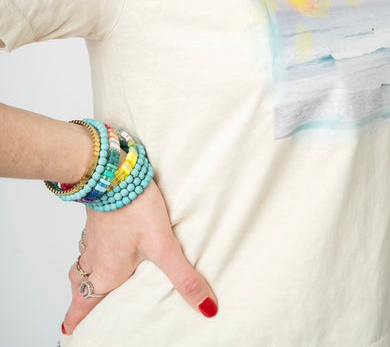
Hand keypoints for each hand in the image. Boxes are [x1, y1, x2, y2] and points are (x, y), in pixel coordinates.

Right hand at [62, 180, 217, 334]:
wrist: (114, 171)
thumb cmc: (133, 208)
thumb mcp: (164, 247)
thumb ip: (184, 278)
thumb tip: (206, 307)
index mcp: (106, 273)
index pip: (82, 307)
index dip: (75, 322)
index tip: (70, 334)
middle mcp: (94, 258)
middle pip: (79, 288)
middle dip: (80, 302)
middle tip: (82, 312)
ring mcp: (93, 237)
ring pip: (82, 264)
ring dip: (84, 277)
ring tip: (94, 280)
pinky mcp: (97, 218)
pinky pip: (88, 243)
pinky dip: (92, 251)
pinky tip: (107, 242)